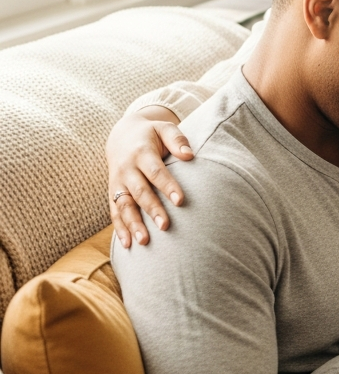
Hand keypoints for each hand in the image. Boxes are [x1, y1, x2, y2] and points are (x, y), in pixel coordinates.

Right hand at [106, 107, 192, 247]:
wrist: (122, 135)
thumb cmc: (152, 134)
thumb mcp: (164, 128)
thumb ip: (177, 139)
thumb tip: (189, 155)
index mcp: (141, 152)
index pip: (156, 172)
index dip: (167, 186)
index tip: (181, 201)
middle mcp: (126, 169)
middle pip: (139, 191)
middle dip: (152, 209)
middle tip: (165, 226)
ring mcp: (117, 182)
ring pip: (124, 205)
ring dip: (133, 224)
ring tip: (144, 241)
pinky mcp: (113, 193)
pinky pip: (114, 212)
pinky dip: (120, 228)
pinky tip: (128, 245)